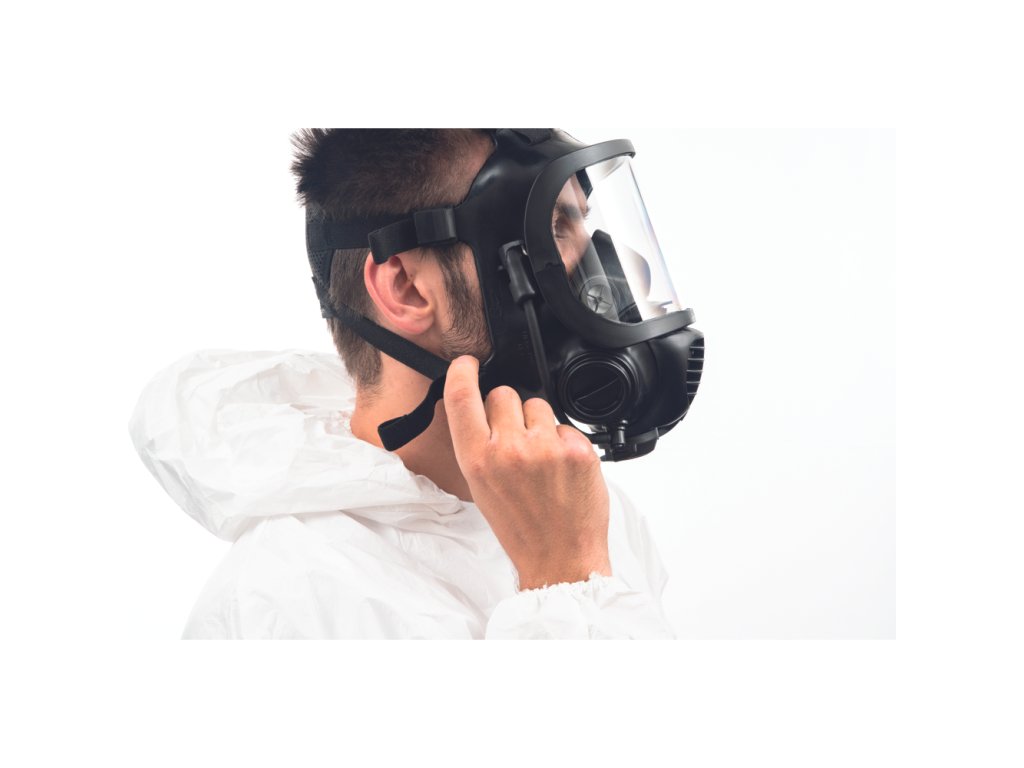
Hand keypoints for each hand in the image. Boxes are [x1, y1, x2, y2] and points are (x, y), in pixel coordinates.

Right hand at [442, 355, 611, 589]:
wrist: (560, 559)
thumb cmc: (521, 528)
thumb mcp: (482, 488)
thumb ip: (480, 445)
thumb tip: (483, 408)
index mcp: (477, 460)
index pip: (461, 397)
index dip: (462, 372)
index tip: (467, 364)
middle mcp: (509, 450)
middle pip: (503, 394)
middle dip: (508, 410)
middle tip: (516, 442)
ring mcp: (546, 448)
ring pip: (538, 405)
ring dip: (538, 424)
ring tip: (542, 461)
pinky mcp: (578, 450)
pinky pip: (566, 425)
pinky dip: (564, 442)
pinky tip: (562, 470)